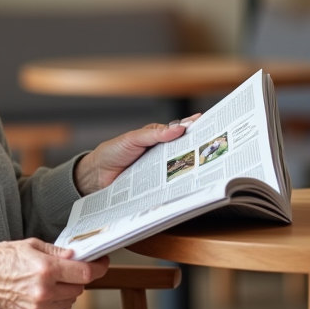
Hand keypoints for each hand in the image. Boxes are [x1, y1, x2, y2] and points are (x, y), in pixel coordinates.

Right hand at [0, 238, 109, 308]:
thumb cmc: (3, 258)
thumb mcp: (32, 245)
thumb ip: (58, 252)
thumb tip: (77, 255)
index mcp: (46, 269)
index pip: (84, 273)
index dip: (98, 267)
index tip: (101, 263)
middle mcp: (44, 290)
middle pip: (80, 287)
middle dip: (78, 276)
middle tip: (69, 268)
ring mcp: (38, 306)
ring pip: (71, 300)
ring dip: (69, 290)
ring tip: (55, 279)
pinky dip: (61, 302)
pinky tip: (50, 292)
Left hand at [73, 116, 199, 195]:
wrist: (96, 175)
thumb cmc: (112, 152)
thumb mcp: (133, 139)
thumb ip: (155, 134)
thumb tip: (178, 127)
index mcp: (157, 137)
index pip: (178, 130)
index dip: (193, 127)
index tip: (209, 123)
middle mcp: (160, 153)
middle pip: (183, 150)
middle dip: (197, 149)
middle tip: (212, 147)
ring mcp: (159, 169)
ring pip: (178, 167)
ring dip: (189, 168)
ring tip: (204, 166)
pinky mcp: (155, 185)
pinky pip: (168, 183)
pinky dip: (177, 183)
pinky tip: (186, 182)